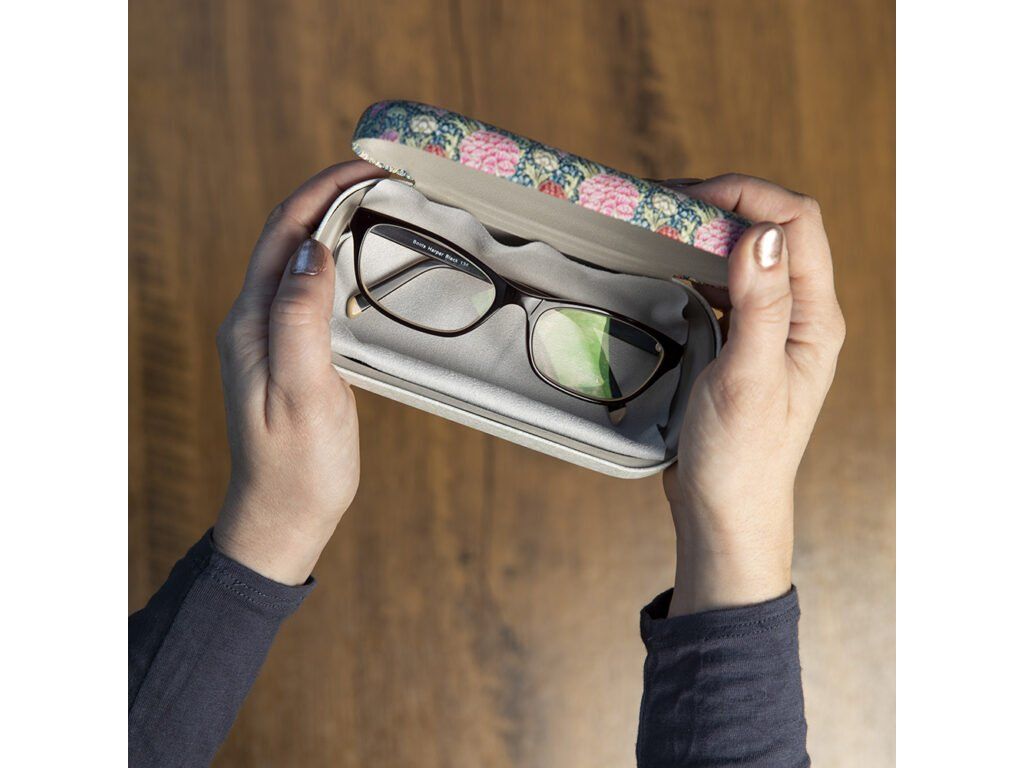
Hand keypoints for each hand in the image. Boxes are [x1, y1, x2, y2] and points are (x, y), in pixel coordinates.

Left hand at [213, 161, 384, 584]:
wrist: (284, 516)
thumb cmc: (298, 464)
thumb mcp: (304, 392)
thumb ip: (300, 318)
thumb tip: (313, 247)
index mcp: (252, 321)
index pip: (284, 232)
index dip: (322, 189)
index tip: (370, 168)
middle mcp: (254, 320)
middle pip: (289, 236)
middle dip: (332, 196)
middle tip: (388, 180)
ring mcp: (272, 336)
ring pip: (302, 260)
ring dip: (338, 225)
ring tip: (385, 207)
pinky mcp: (292, 353)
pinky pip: (313, 290)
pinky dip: (343, 263)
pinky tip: (372, 266)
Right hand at [662, 174, 845, 615]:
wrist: (725, 510)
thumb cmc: (741, 456)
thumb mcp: (747, 378)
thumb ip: (759, 305)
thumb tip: (761, 233)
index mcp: (815, 319)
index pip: (796, 224)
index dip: (748, 196)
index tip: (689, 198)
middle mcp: (799, 315)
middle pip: (773, 230)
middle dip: (723, 204)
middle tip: (663, 207)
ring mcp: (770, 328)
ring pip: (747, 254)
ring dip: (706, 233)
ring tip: (658, 228)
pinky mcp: (741, 342)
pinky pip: (724, 284)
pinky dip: (695, 264)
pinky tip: (664, 269)